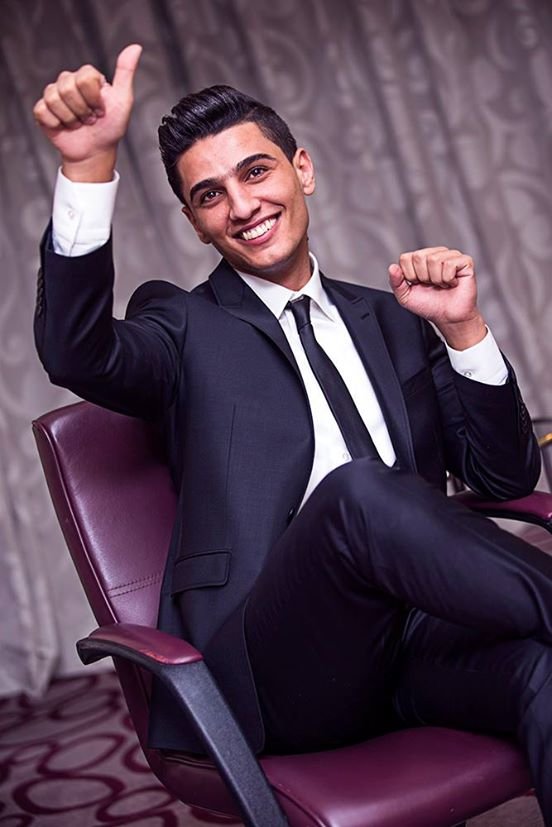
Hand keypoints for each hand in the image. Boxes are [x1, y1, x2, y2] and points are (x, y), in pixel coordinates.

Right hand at [33, 44, 142, 181]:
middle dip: (82, 110)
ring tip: (79, 123)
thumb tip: (135, 48)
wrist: (95, 152)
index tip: (102, 110)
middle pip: (67, 87)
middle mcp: (69, 81)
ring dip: (71, 119)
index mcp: (87, 77)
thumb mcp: (123, 101)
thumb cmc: (110, 128)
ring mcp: (54, 95)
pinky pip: (43, 111)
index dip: (94, 99)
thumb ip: (126, 73)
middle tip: (91, 119)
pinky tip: (65, 127)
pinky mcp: (43, 110)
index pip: (84, 78)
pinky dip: (56, 124)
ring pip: (54, 99)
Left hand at [388, 246, 486, 348]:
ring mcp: (451, 256)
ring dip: (436, 279)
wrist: (448, 317)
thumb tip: (392, 267)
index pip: (406, 258)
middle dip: (423, 277)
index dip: (410, 275)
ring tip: (442, 285)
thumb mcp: (406, 297)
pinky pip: (449, 264)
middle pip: (419, 256)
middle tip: (432, 285)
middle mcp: (435, 254)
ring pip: (434, 260)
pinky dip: (448, 279)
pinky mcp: (465, 261)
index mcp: (420, 259)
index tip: (418, 285)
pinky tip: (452, 283)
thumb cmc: (430, 305)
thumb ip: (396, 283)